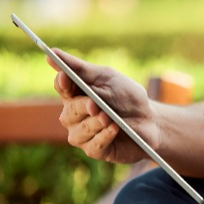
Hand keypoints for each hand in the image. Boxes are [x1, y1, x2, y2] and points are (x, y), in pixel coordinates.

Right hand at [48, 48, 156, 163]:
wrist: (151, 121)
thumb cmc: (128, 98)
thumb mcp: (108, 78)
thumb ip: (81, 69)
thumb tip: (52, 53)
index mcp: (75, 94)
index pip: (61, 87)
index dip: (63, 83)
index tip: (66, 77)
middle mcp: (74, 116)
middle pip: (69, 111)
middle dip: (82, 107)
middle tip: (94, 105)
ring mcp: (83, 134)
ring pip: (79, 131)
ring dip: (95, 124)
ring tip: (109, 118)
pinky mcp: (96, 150)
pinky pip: (93, 146)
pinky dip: (104, 137)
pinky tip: (114, 129)